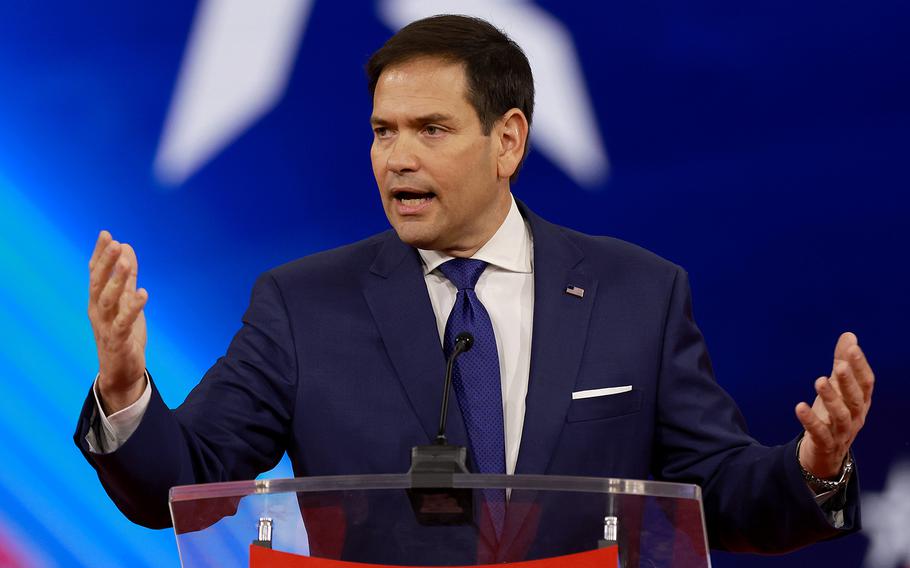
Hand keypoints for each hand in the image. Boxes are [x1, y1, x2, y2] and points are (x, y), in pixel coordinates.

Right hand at [87, 230, 148, 413]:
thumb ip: (126, 277)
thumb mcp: (125, 301)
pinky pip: (124, 322)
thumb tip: (126, 247)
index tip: (106, 234)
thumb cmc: (122, 334)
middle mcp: (97, 311)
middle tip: (114, 243)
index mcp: (97, 301)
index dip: (100, 254)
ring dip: (117, 281)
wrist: (120, 371)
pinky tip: (143, 293)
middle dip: (106, 263)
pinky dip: (133, 308)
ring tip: (127, 263)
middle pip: (98, 284)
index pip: (95, 273)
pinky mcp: (118, 340)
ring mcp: (105, 326)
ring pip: (108, 300)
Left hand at [795, 332, 873, 477]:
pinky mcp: (825, 444)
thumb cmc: (833, 415)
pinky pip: (819, 433)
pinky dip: (810, 421)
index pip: (866, 383)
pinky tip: (799, 407)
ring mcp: (842, 432)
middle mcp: (856, 417)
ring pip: (841, 416)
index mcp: (861, 402)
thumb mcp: (838, 389)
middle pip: (856, 399)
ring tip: (819, 381)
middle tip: (839, 366)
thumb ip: (843, 362)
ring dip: (831, 398)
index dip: (861, 366)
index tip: (853, 348)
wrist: (825, 454)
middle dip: (848, 382)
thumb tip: (850, 336)